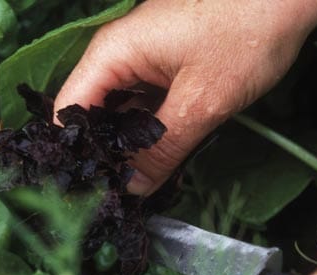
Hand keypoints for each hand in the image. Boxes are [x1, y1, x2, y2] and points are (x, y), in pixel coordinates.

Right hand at [54, 0, 316, 194]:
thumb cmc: (246, 35)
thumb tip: (132, 189)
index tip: (88, 191)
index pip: (69, 109)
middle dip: (106, 154)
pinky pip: (146, 104)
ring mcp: (142, 58)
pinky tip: (164, 160)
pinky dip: (153, 132)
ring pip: (121, 112)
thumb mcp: (202, 101)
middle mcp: (118, 54)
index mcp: (113, 53)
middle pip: (93, 112)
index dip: (74, 152)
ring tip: (141, 186)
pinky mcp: (165, 65)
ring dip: (132, 147)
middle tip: (119, 197)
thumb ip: (163, 149)